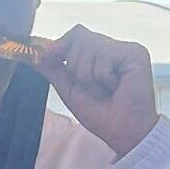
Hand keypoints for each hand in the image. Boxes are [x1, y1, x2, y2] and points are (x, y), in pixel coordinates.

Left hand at [37, 25, 158, 156]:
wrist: (122, 133)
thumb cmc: (102, 115)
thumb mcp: (70, 89)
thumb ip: (54, 70)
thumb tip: (34, 55)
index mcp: (101, 54)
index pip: (76, 35)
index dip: (59, 44)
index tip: (45, 55)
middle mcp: (114, 48)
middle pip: (79, 36)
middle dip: (75, 67)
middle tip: (91, 88)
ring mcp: (126, 49)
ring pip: (89, 45)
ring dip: (89, 75)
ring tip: (104, 90)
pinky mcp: (135, 53)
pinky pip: (104, 56)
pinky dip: (103, 77)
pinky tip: (116, 87)